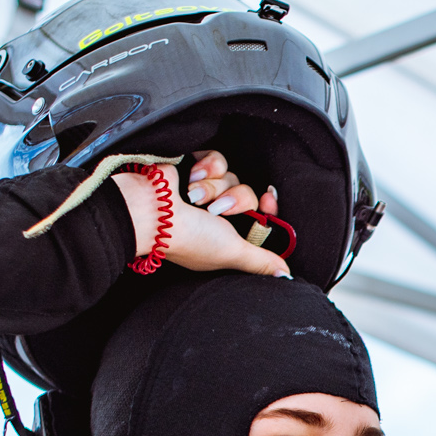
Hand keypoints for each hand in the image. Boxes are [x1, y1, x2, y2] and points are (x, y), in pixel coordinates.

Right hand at [113, 149, 288, 277]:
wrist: (150, 209)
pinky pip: (217, 160)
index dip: (268, 210)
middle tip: (218, 210)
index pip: (260, 220)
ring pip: (233, 177)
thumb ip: (260, 262)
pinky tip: (190, 179)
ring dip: (215, 187)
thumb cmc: (188, 237)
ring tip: (195, 197)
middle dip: (236, 200)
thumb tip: (284, 275)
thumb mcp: (231, 253)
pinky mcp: (195, 168)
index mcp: (226, 238)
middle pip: (249, 196)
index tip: (269, 202)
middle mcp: (217, 215)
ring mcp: (205, 192)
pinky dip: (206, 168)